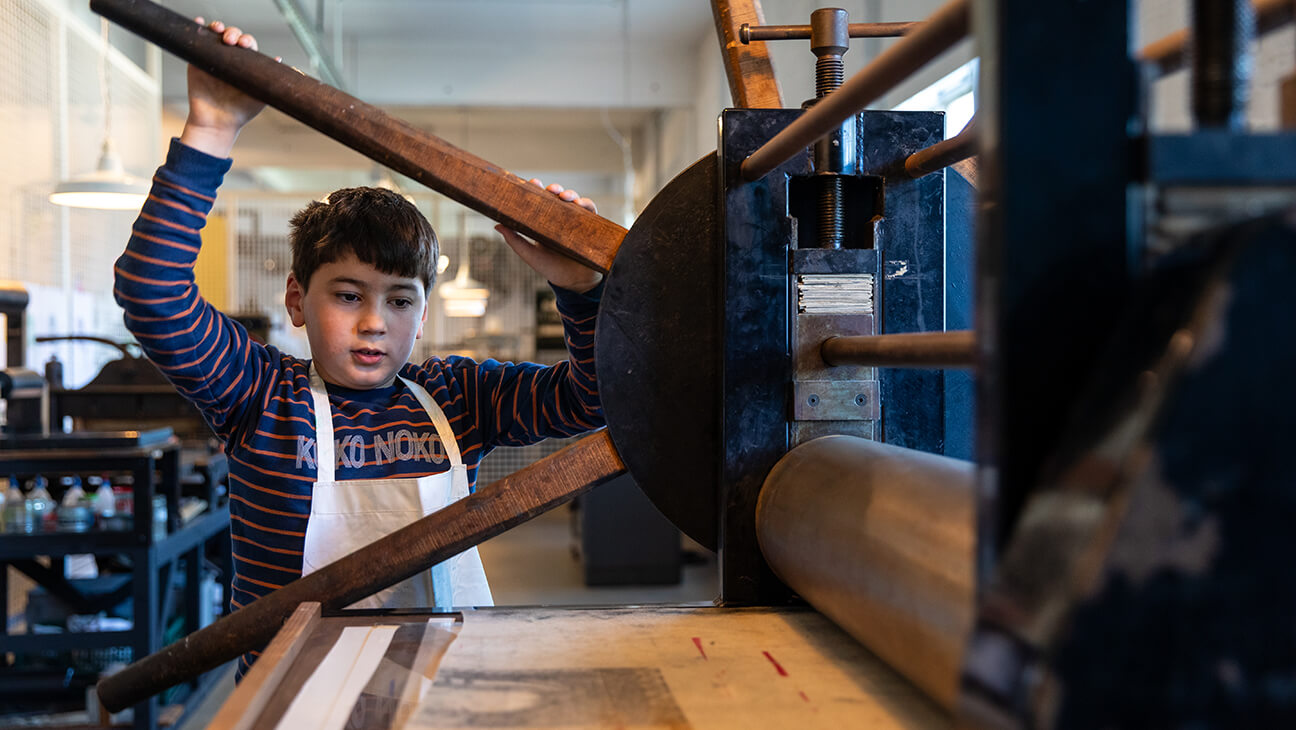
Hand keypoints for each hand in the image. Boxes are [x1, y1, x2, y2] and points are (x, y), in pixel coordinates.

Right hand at [180, 19, 279, 157]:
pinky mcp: (196, 62)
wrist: (217, 124)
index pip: (248, 45)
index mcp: (245, 64)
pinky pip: (197, 42)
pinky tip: (198, 23)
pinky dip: (197, 29)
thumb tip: (279, 60)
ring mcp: (212, 58)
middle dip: (234, 33)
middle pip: (232, 37)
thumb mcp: (259, 97)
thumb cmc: (241, 112)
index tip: (246, 45)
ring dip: (217, 27)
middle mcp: (229, 58)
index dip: (247, 41)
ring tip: (218, 30)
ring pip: (215, 36)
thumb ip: (269, 81)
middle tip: (232, 40)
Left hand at [496, 180, 603, 292]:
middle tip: (550, 189)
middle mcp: (561, 217)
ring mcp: (575, 220)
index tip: (532, 182)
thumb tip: (497, 225)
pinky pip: (590, 210)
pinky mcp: (590, 225)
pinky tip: (581, 205)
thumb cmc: (550, 268)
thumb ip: (514, 241)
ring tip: (565, 197)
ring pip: (574, 200)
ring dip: (571, 194)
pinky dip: (586, 204)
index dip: (537, 189)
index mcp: (545, 220)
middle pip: (558, 196)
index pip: (540, 200)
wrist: (574, 283)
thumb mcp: (530, 255)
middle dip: (555, 188)